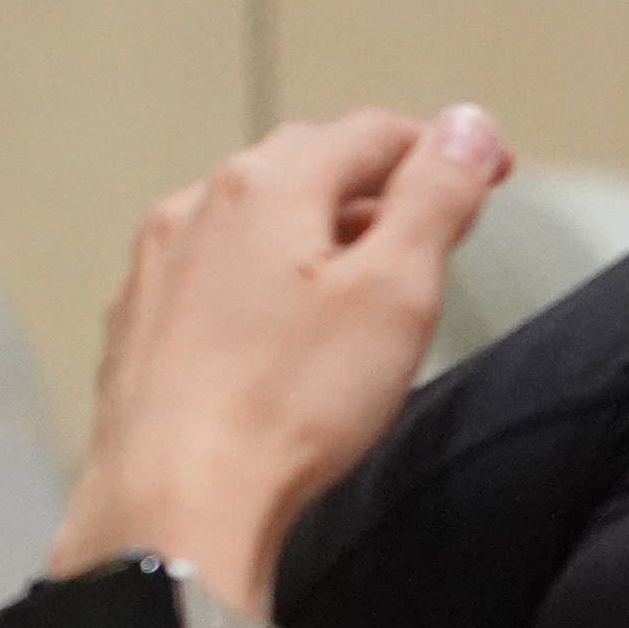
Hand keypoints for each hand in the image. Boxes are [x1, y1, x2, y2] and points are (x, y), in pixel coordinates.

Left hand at [59, 110, 508, 598]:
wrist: (177, 501)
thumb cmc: (287, 405)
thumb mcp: (397, 290)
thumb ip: (435, 197)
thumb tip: (467, 126)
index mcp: (266, 186)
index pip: (374, 133)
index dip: (444, 149)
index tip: (489, 174)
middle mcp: (198, 208)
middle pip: (306, 167)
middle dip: (376, 186)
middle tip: (432, 228)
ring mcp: (159, 267)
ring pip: (253, 221)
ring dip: (313, 233)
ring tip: (361, 285)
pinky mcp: (139, 327)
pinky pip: (212, 278)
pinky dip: (260, 284)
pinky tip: (283, 335)